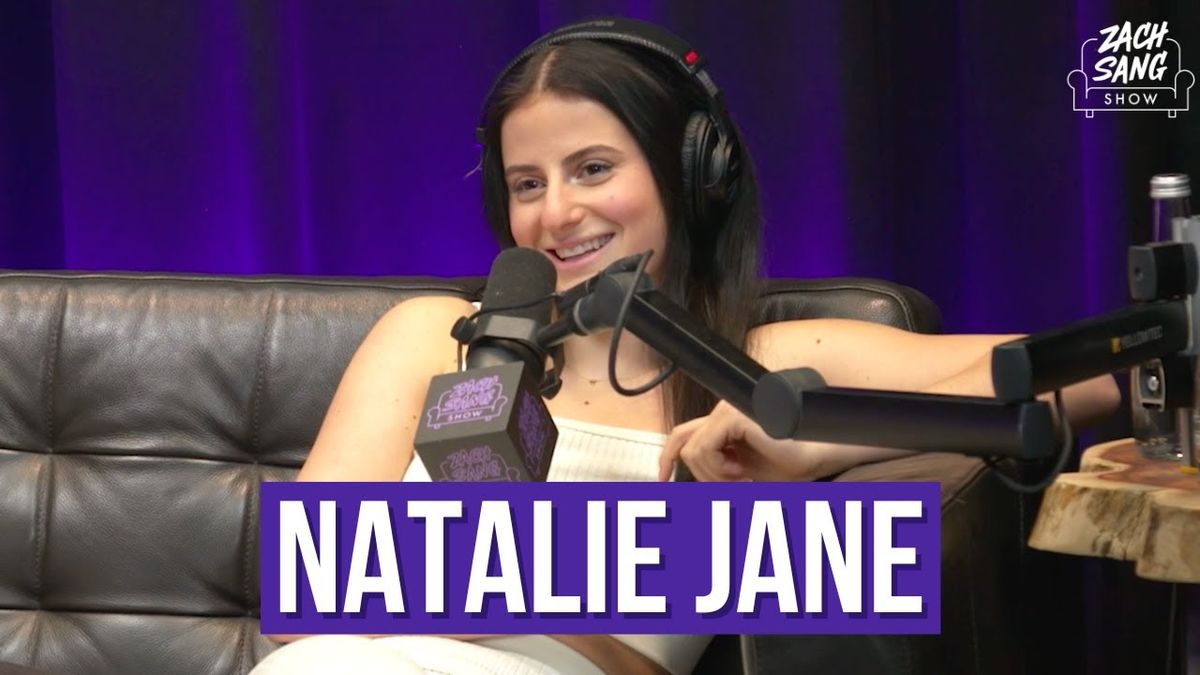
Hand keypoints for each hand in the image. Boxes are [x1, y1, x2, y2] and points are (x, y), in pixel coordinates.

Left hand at [658, 401, 826, 481]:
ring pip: (692, 451)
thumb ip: (714, 468)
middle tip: (714, 487)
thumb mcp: (738, 472)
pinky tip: (741, 472)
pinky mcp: (733, 416)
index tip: (663, 480)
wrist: (814, 459)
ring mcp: (727, 411)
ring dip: (712, 476)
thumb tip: (680, 477)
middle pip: (681, 441)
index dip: (666, 457)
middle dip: (691, 471)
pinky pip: (703, 448)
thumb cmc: (787, 465)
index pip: (682, 435)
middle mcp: (723, 413)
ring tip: (739, 480)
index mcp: (723, 424)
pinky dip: (718, 468)